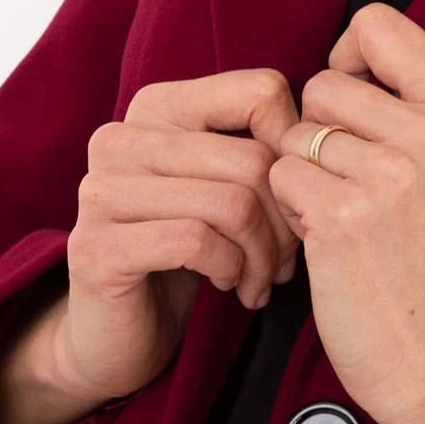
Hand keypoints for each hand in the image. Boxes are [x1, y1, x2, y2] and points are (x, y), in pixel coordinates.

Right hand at [53, 68, 303, 408]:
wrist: (117, 332)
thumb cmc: (187, 251)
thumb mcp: (224, 186)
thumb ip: (260, 149)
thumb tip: (328, 139)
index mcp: (158, 106)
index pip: (261, 91)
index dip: (296, 152)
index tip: (296, 200)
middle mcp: (122, 137)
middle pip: (254, 159)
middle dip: (286, 220)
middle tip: (286, 260)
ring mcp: (101, 190)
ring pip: (232, 203)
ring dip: (263, 255)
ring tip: (261, 278)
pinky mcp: (96, 246)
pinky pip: (197, 242)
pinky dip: (231, 270)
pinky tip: (230, 285)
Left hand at [268, 4, 424, 423]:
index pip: (377, 24)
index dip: (348, 56)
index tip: (350, 104)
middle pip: (324, 82)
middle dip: (319, 131)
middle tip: (349, 183)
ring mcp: (387, 176)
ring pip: (296, 132)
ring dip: (302, 173)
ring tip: (340, 214)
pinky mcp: (341, 216)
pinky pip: (280, 175)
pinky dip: (290, 207)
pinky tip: (323, 238)